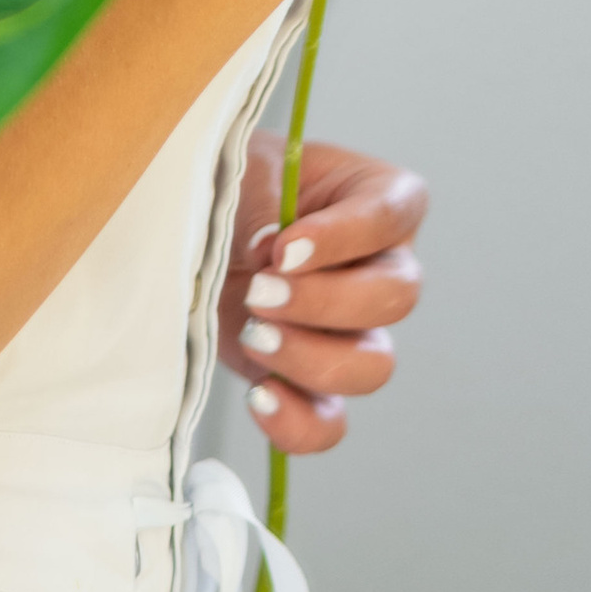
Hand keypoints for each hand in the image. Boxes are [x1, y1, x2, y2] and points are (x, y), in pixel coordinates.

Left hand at [219, 131, 425, 453]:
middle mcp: (381, 268)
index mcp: (381, 200)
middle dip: (324, 301)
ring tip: (252, 333)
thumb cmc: (234, 181)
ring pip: (374, 366)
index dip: (341, 239)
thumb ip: (261, 201)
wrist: (195, 222)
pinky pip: (329, 422)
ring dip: (312, 359)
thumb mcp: (244, 168)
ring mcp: (353, 331)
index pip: (389, 217)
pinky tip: (260, 395)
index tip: (283, 248)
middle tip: (259, 292)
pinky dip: (299, 423)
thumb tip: (270, 248)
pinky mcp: (312, 379)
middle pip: (396, 298)